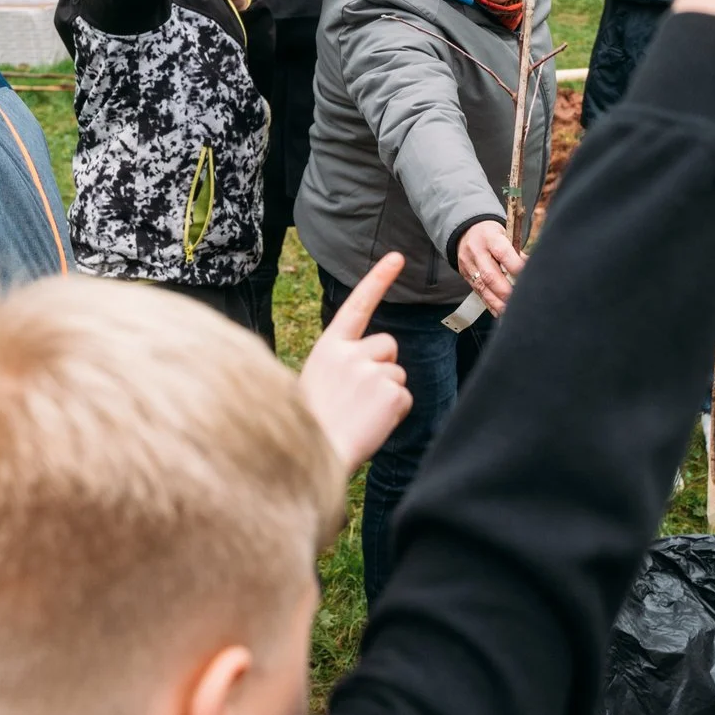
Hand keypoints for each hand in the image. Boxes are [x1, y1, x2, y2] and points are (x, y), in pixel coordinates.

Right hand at [298, 252, 411, 468]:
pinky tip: (371, 424)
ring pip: (397, 374)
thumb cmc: (311, 424)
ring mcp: (372, 370)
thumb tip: (376, 361)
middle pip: (388, 345)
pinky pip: (404, 398)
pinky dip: (393, 414)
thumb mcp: (318, 381)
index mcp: (329, 346)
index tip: (398, 257)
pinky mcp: (391, 391)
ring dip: (385, 394)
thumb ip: (344, 363)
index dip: (378, 279)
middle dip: (382, 366)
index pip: (358, 305)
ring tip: (359, 414)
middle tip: (356, 397)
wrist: (312, 457)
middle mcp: (351, 352)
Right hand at [456, 218, 526, 315]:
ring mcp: (469, 265)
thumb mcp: (505, 233)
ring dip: (497, 302)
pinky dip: (490, 304)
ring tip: (509, 312)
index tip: (527, 277)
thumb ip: (516, 251)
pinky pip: (478, 292)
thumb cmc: (492, 234)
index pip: (502, 252)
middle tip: (519, 301)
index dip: (515, 266)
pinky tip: (499, 312)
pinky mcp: (466, 276)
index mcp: (489, 237)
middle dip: (505, 291)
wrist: (466, 232)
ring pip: (482, 287)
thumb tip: (531, 269)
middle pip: (490, 275)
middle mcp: (476, 252)